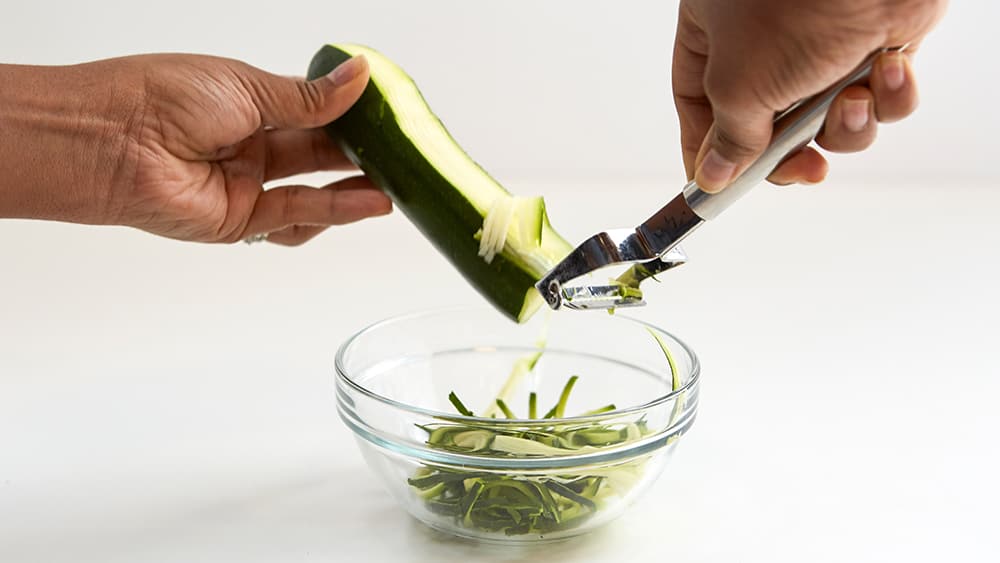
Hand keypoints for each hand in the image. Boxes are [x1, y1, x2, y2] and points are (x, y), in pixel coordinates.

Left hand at [0, 54, 390, 244]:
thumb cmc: (161, 97)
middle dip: (360, 154)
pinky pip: (296, 218)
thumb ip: (308, 96)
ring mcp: (246, 187)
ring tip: (396, 182)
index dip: (350, 116)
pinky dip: (335, 212)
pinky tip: (368, 201)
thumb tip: (360, 76)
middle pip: (318, 155)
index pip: (313, 114)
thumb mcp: (247, 86)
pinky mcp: (240, 223)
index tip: (389, 116)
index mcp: (248, 105)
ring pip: (313, 193)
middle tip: (403, 152)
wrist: (109, 139)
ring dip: (355, 189)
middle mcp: (249, 147)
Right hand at [672, 0, 946, 191]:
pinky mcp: (876, 43)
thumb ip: (729, 140)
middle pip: (766, 123)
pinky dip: (889, 96)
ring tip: (853, 101)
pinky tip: (889, 69)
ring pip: (828, 119)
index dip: (710, 151)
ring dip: (845, 125)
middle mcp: (765, 38)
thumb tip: (714, 177)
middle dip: (792, 151)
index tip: (721, 187)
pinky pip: (880, 96)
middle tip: (805, 168)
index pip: (697, 103)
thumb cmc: (795, 1)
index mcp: (713, 33)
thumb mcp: (740, 86)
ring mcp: (822, 42)